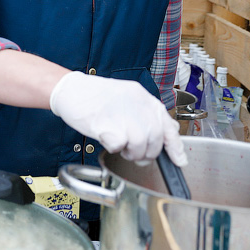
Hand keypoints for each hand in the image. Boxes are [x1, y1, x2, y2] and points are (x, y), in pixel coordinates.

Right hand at [49, 71, 186, 166]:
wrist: (70, 89)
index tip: (179, 161)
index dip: (175, 147)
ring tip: (121, 146)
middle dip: (148, 153)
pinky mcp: (109, 125)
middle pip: (156, 139)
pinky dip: (114, 147)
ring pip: (140, 146)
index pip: (168, 125)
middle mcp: (138, 105)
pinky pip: (119, 146)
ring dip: (131, 152)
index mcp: (144, 98)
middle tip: (136, 154)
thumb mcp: (126, 98)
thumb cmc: (94, 95)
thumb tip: (164, 130)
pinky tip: (107, 139)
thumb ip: (145, 114)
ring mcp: (124, 114)